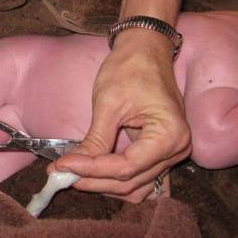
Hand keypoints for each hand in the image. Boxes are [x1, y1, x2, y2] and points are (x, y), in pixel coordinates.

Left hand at [53, 29, 191, 201]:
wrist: (145, 51)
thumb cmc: (130, 68)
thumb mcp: (108, 102)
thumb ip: (95, 139)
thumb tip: (69, 166)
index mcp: (169, 136)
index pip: (127, 167)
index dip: (92, 169)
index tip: (62, 165)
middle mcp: (176, 150)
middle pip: (131, 181)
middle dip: (94, 180)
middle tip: (61, 174)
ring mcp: (171, 154)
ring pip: (135, 186)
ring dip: (103, 185)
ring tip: (72, 174)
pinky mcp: (159, 153)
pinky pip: (140, 179)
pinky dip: (117, 181)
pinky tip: (92, 175)